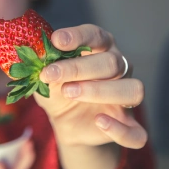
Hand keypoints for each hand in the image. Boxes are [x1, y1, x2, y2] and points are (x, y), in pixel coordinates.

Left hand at [34, 24, 146, 148]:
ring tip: (69, 92)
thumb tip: (31, 53)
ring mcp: (126, 98)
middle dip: (79, 68)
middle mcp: (119, 69)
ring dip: (100, 91)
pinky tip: (99, 122)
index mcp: (100, 50)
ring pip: (132, 90)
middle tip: (52, 74)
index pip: (96, 36)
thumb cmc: (58, 89)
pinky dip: (119, 129)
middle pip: (112, 62)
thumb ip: (42, 64)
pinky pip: (137, 132)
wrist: (65, 121)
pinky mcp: (128, 125)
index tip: (56, 40)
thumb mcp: (45, 76)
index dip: (78, 36)